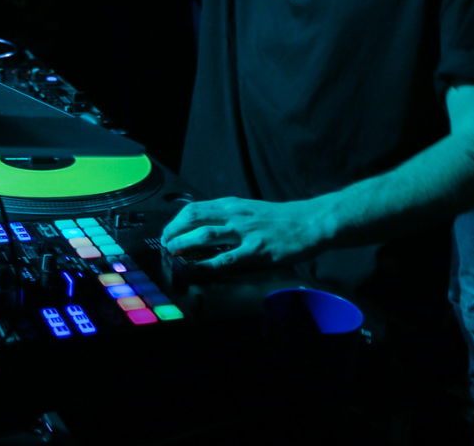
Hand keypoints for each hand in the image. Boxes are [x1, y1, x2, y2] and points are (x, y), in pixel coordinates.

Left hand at [161, 197, 322, 271]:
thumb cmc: (279, 218)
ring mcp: (244, 232)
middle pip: (194, 218)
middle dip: (174, 231)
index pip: (195, 208)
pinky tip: (196, 269)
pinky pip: (227, 258)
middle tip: (165, 243)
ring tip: (172, 252)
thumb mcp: (249, 209)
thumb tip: (204, 226)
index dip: (177, 220)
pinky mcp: (256, 250)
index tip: (168, 231)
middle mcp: (234, 214)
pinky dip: (208, 264)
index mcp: (231, 204)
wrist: (308, 222)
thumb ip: (228, 215)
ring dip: (184, 244)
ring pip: (205, 235)